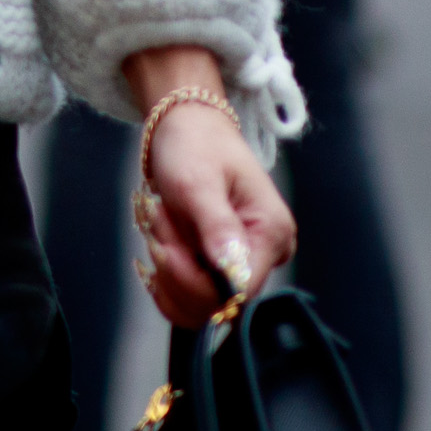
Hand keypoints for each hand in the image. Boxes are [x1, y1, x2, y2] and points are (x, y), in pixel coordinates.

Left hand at [123, 46, 296, 326]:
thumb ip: (217, 228)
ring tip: (160, 221)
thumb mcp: (199, 182)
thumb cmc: (195, 146)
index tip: (165, 244)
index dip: (194, 279)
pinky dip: (163, 275)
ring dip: (165, 268)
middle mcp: (263, 256)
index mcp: (271, 235)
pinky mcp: (216, 266)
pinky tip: (158, 241)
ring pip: (195, 302)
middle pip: (215, 301)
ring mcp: (238, 263)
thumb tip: (235, 276)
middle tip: (159, 218)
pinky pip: (186, 296)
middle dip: (174, 267)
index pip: (239, 290)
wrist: (186, 128)